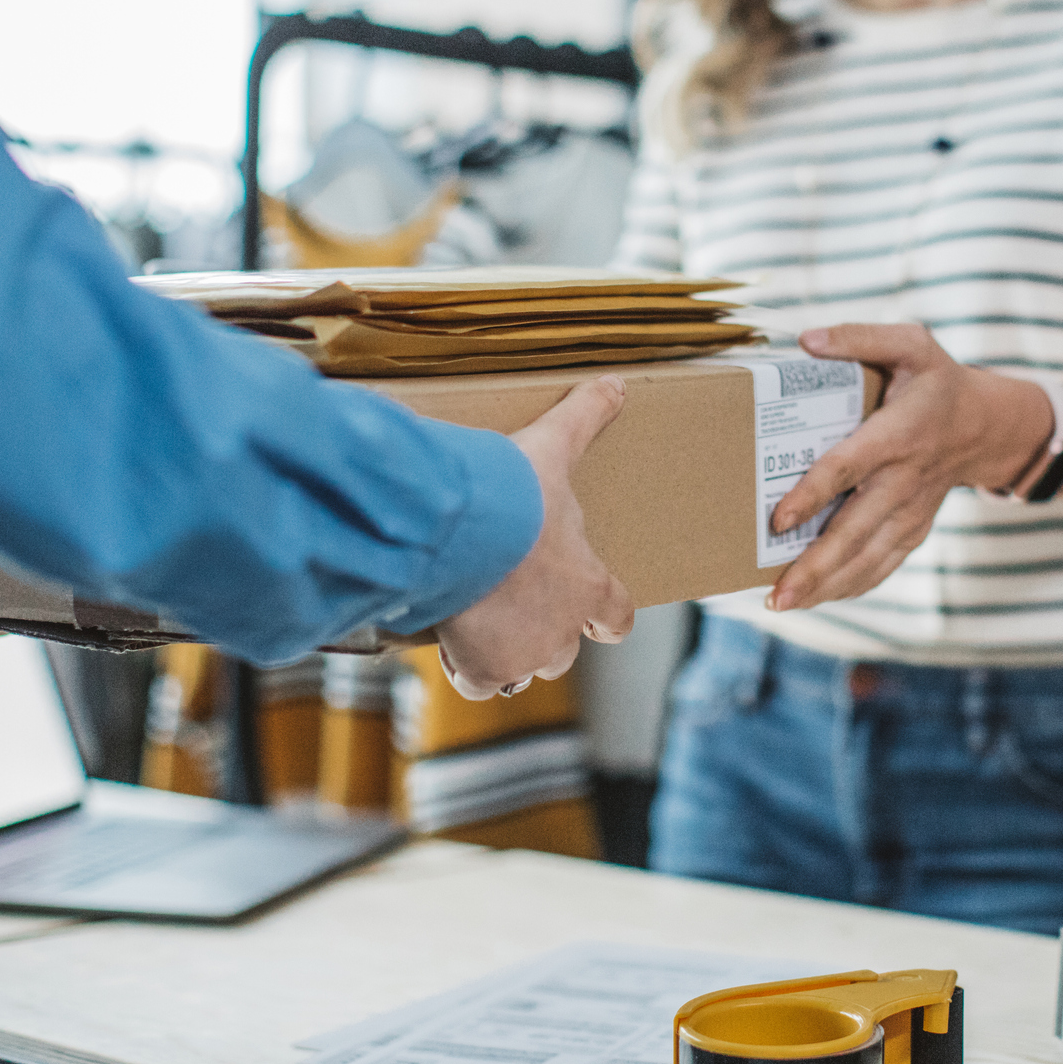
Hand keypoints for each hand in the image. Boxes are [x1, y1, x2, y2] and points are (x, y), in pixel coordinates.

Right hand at [433, 376, 635, 699]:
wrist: (457, 527)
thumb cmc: (512, 492)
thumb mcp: (552, 448)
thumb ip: (586, 417)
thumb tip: (616, 383)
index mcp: (590, 584)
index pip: (617, 616)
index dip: (606, 618)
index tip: (599, 620)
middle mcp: (564, 630)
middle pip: (562, 650)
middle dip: (541, 632)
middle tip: (510, 603)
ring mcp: (523, 654)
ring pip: (520, 668)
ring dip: (502, 650)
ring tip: (474, 617)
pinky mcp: (481, 668)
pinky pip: (475, 680)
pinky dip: (462, 663)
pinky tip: (445, 635)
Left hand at [766, 325, 1050, 610]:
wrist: (988, 425)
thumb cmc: (936, 381)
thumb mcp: (909, 344)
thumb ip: (859, 338)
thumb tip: (805, 340)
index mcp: (898, 434)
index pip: (848, 467)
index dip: (814, 494)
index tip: (779, 518)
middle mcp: (904, 480)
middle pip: (855, 530)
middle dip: (816, 565)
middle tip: (777, 595)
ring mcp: (912, 511)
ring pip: (868, 557)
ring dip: (827, 584)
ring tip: (784, 602)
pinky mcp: (915, 529)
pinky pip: (882, 564)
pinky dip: (852, 585)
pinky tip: (817, 597)